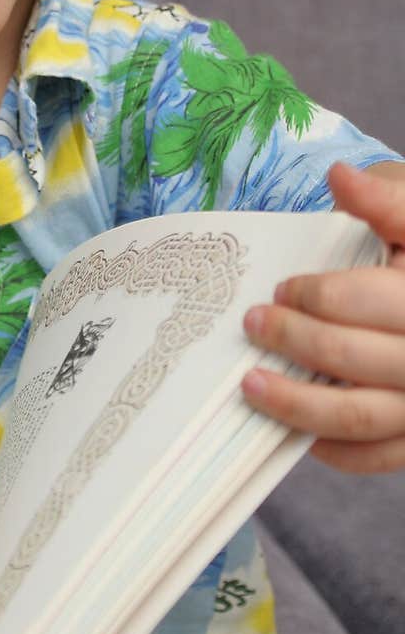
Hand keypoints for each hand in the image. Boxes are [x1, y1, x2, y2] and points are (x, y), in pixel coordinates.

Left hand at [241, 160, 404, 473]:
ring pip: (361, 416)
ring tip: (250, 384)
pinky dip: (334, 449)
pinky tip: (295, 429)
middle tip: (252, 325)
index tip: (281, 289)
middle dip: (295, 341)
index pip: (372, 300)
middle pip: (358, 357)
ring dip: (298, 404)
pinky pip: (377, 456)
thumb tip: (338, 177)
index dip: (319, 297)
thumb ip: (383, 200)